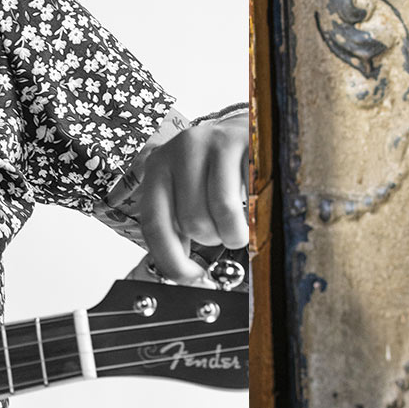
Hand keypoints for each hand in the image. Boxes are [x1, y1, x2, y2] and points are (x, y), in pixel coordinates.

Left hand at [135, 109, 248, 285]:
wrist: (245, 132)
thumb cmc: (212, 174)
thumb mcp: (184, 193)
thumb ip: (175, 228)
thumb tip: (183, 274)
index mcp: (158, 165)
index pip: (154, 223)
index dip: (172, 260)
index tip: (191, 275)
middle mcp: (183, 148)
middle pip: (192, 221)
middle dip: (210, 237)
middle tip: (219, 228)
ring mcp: (217, 141)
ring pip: (221, 212)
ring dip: (233, 232)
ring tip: (235, 221)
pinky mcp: (248, 143)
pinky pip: (251, 197)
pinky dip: (254, 216)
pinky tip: (253, 207)